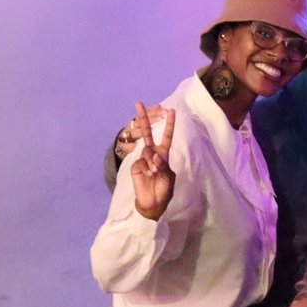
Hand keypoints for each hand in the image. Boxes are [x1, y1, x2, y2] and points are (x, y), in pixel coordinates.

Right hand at [127, 101, 176, 220]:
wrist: (153, 203)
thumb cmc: (163, 189)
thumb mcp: (168, 176)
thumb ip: (162, 164)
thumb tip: (154, 154)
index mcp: (163, 154)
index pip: (166, 136)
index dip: (169, 124)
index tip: (171, 110)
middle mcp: (152, 153)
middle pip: (147, 133)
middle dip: (143, 118)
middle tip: (138, 103)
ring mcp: (142, 159)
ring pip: (147, 152)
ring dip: (153, 163)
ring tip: (155, 173)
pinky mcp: (135, 166)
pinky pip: (141, 162)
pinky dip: (147, 168)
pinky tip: (148, 175)